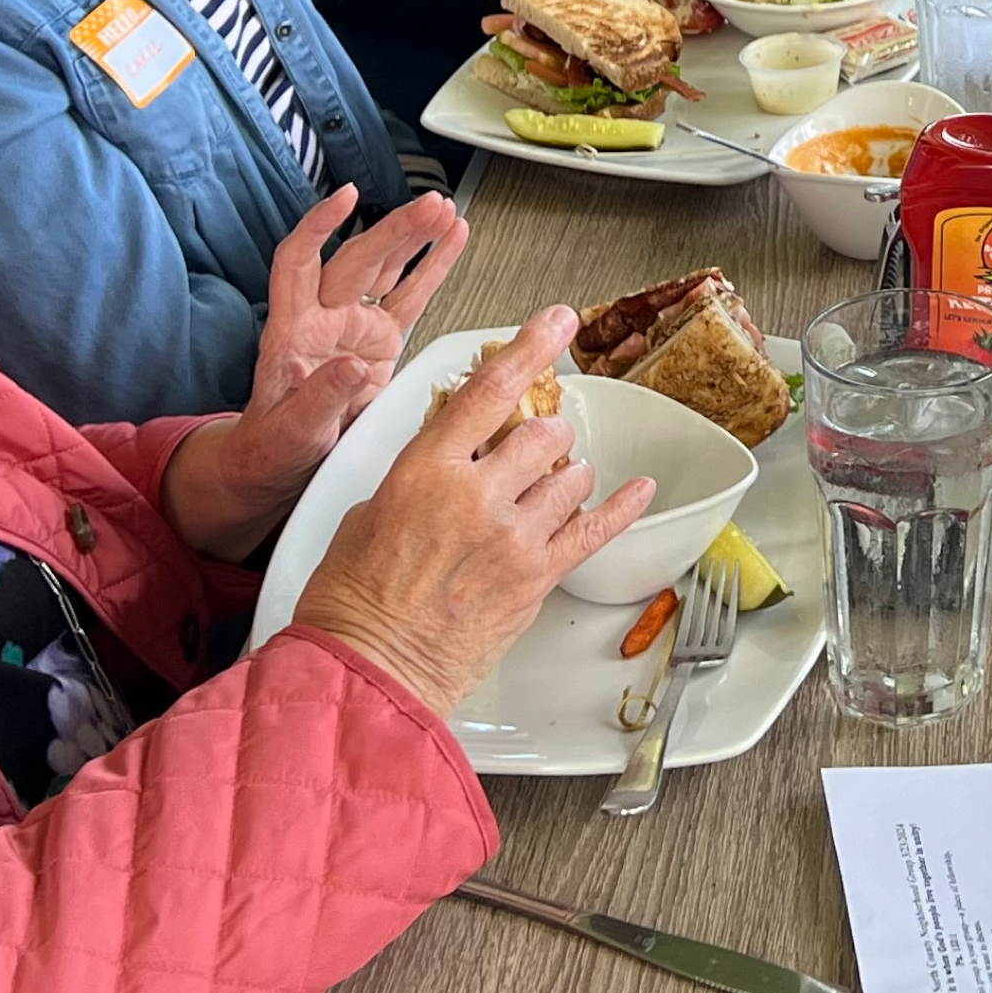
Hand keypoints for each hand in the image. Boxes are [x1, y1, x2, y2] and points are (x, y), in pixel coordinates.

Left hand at [159, 186, 462, 562]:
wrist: (283, 464)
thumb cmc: (273, 446)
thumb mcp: (291, 433)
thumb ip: (319, 399)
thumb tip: (350, 366)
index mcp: (292, 331)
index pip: (298, 261)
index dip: (319, 227)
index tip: (345, 199)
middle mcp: (324, 318)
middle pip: (357, 259)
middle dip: (395, 230)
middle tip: (430, 208)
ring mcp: (355, 327)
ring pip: (386, 269)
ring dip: (415, 237)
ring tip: (446, 210)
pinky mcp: (382, 342)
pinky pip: (410, 297)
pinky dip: (432, 267)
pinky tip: (454, 238)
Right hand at [284, 307, 652, 722]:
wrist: (369, 671)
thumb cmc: (351, 600)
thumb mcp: (366, 514)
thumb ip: (417, 479)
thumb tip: (449, 462)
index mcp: (426, 470)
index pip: (490, 390)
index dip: (530, 347)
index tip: (557, 321)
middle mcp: (477, 495)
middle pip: (540, 434)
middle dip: (540, 436)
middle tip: (528, 449)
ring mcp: (513, 538)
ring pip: (569, 478)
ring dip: (564, 477)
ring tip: (545, 490)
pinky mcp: (535, 579)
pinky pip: (594, 531)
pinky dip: (621, 508)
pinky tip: (639, 490)